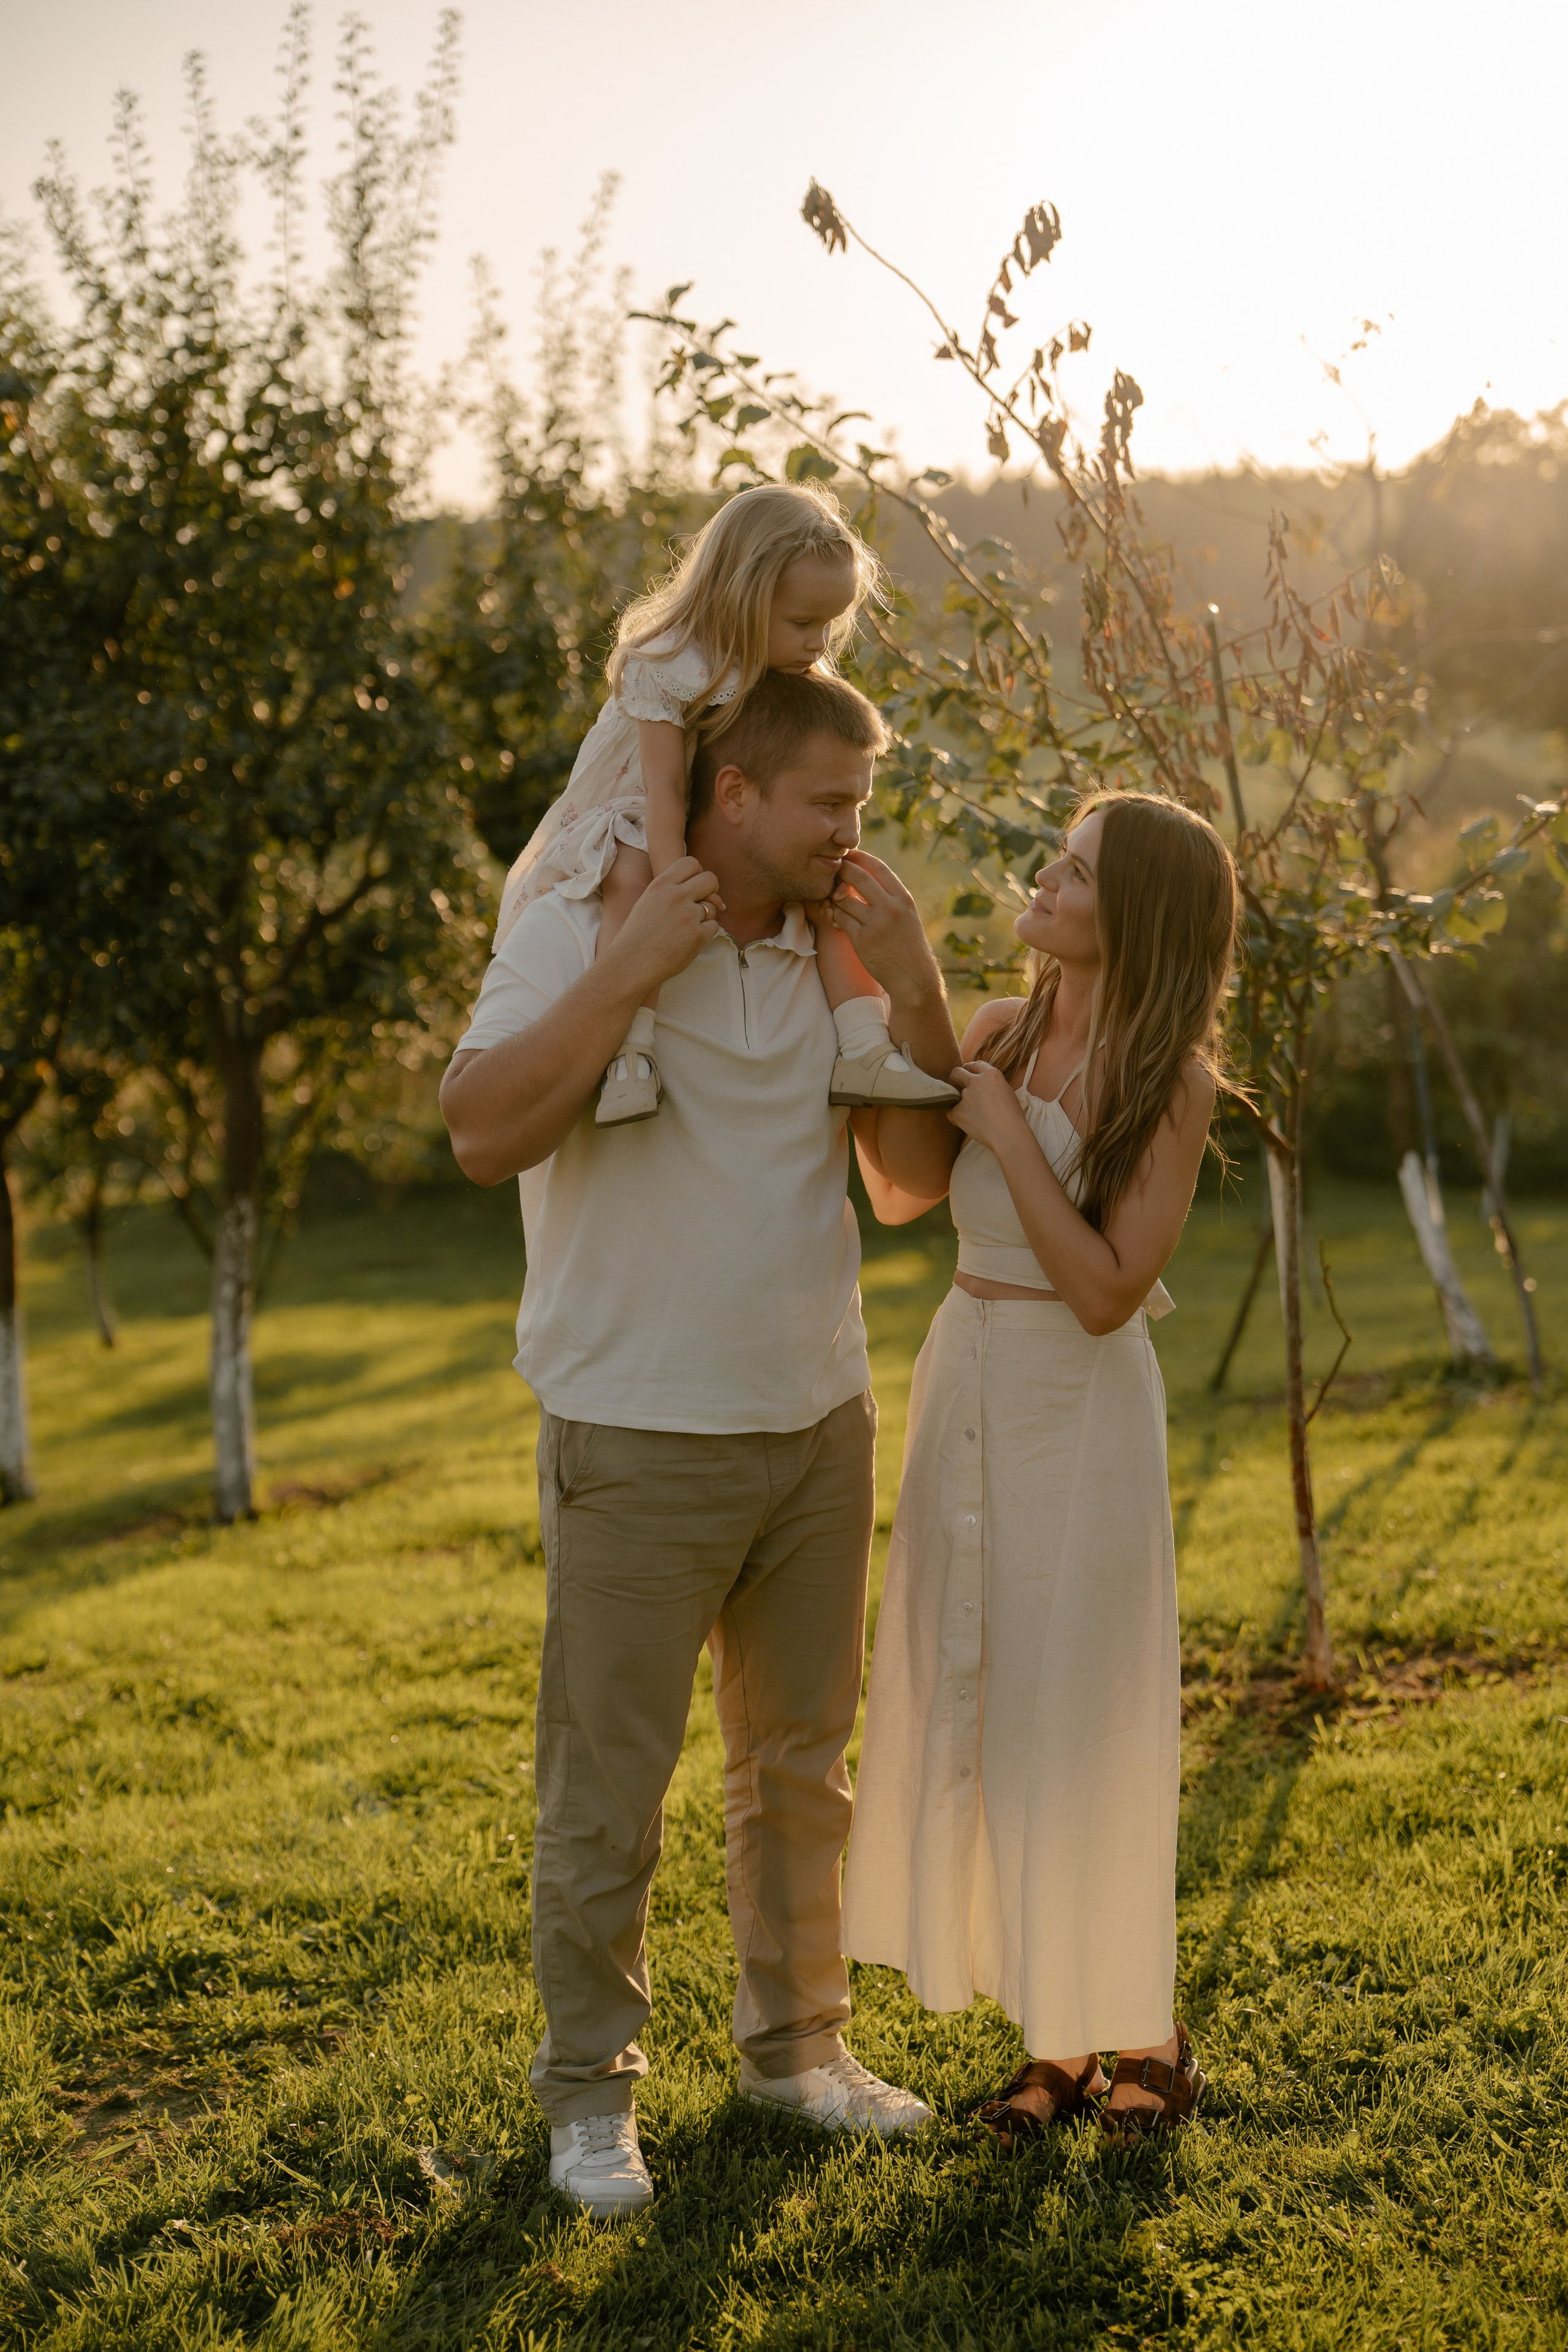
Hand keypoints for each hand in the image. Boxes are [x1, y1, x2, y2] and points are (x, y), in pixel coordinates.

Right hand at [604, 855, 721, 990]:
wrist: (631, 963)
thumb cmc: (637, 936)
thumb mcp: (648, 902)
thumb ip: (672, 892)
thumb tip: (708, 893)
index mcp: (661, 885)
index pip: (692, 863)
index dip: (697, 874)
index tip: (693, 886)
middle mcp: (676, 896)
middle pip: (710, 879)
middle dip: (711, 890)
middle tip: (702, 904)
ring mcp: (688, 915)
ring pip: (713, 907)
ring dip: (705, 916)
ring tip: (685, 929)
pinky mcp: (697, 935)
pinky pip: (714, 926)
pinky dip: (706, 933)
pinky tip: (688, 941)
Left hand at [824, 851, 942, 1003]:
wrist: (914, 978)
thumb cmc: (909, 946)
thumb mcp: (907, 915)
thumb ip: (890, 897)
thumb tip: (866, 876)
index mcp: (903, 898)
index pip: (878, 867)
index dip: (860, 857)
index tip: (849, 854)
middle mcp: (890, 908)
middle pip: (858, 877)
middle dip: (841, 869)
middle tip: (833, 868)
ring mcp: (876, 924)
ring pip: (844, 898)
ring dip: (834, 895)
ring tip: (832, 896)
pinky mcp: (862, 940)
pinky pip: (840, 918)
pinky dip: (834, 914)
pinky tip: (834, 916)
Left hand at [946, 1058, 1031, 1154]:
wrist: (1009, 1134)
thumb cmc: (1013, 1117)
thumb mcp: (1007, 1091)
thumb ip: (992, 1084)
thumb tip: (982, 1086)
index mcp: (991, 1074)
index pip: (975, 1065)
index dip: (969, 1069)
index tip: (966, 1073)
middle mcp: (976, 1081)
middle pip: (957, 1072)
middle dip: (955, 1078)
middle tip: (955, 1085)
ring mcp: (966, 1095)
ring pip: (953, 1095)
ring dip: (958, 1101)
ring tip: (970, 1114)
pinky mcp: (958, 1110)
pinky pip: (951, 1112)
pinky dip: (956, 1117)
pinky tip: (967, 1123)